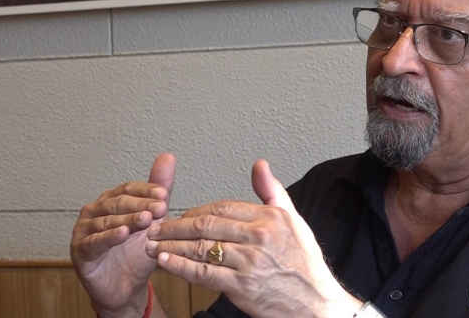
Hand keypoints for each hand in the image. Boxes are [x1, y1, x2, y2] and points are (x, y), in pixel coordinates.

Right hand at [71, 154, 175, 316]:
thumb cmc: (136, 252)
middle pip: (118, 203)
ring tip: (145, 220)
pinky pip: (94, 242)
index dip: (146, 190)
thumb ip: (158, 191)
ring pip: (107, 221)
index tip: (164, 193)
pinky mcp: (80, 251)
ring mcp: (84, 231)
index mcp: (111, 201)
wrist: (126, 288)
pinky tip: (122, 234)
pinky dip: (108, 237)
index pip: (128, 190)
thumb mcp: (153, 221)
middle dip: (140, 204)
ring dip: (127, 219)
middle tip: (159, 208)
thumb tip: (168, 156)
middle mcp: (95, 211)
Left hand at [145, 160, 361, 317]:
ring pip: (200, 248)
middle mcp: (258, 237)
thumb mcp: (294, 220)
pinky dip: (179, 266)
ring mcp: (248, 262)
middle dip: (175, 225)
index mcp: (269, 218)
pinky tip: (165, 261)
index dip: (196, 210)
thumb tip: (259, 164)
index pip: (222, 207)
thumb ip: (272, 191)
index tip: (180, 215)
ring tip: (152, 243)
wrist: (316, 303)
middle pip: (206, 225)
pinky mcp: (240, 286)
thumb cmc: (305, 264)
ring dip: (171, 244)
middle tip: (156, 226)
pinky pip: (202, 273)